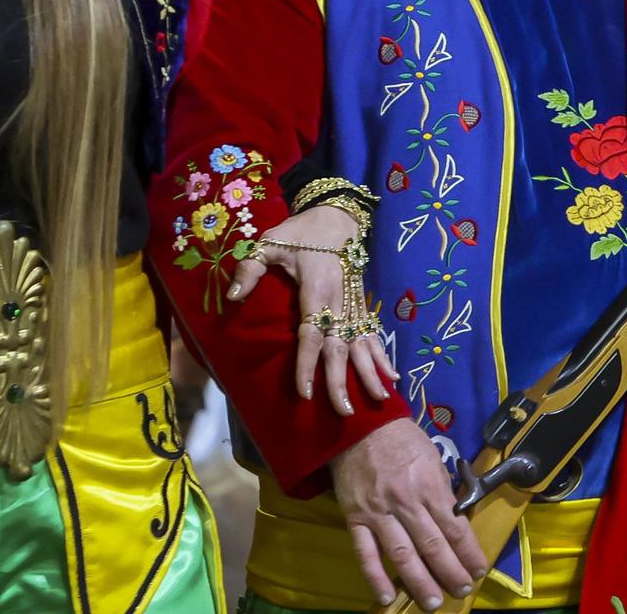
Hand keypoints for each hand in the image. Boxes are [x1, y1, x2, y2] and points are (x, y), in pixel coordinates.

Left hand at [226, 205, 396, 416]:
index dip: (308, 362)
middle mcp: (339, 301)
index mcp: (317, 288)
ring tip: (379, 399)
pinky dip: (383, 355)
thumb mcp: (270, 241)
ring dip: (370, 371)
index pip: (312, 332)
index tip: (305, 391)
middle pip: (341, 345)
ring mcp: (354, 303)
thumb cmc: (301, 231)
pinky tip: (393, 377)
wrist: (337, 215)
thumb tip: (233, 296)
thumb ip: (250, 268)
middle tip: (343, 410)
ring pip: (362, 342)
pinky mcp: (361, 304)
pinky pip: (372, 333)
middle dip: (342, 378)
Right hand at [331, 419, 488, 608]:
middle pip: (432, 545)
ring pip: (402, 555)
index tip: (479, 569)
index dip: (469, 552)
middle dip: (450, 571)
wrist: (359, 426)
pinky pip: (365, 553)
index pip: (455, 527)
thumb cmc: (401, 440)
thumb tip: (457, 517)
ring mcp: (378, 512)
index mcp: (429, 485)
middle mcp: (406, 502)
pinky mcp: (355, 519)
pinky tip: (388, 596)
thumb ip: (443, 489)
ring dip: (420, 582)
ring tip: (434, 602)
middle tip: (463, 589)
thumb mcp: (433, 457)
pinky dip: (376, 577)